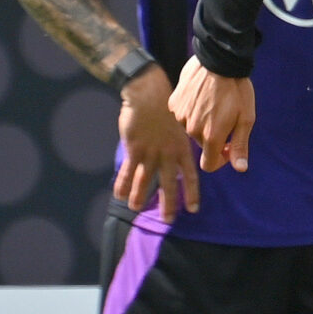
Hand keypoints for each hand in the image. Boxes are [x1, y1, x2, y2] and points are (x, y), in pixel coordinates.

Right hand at [115, 65, 201, 219]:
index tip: (193, 209)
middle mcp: (167, 154)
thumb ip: (182, 143)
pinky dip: (123, 184)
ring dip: (139, 196)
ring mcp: (150, 152)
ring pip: (145, 180)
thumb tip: (185, 156)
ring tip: (135, 208)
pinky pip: (128, 171)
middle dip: (168, 204)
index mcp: (182, 148)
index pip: (190, 176)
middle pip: (169, 184)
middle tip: (168, 219)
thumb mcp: (182, 124)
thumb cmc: (166, 106)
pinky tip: (119, 195)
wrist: (148, 93)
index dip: (192, 193)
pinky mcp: (134, 149)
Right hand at [171, 57, 255, 173]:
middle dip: (214, 136)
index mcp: (211, 136)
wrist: (218, 59)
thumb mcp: (246, 118)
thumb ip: (240, 145)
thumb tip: (240, 168)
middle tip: (226, 116)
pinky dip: (192, 110)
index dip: (221, 160)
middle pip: (202, 144)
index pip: (209, 165)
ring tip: (214, 103)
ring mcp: (181, 116)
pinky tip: (202, 96)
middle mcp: (192, 129)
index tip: (229, 146)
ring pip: (192, 128)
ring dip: (202, 122)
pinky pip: (183, 114)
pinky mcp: (174, 103)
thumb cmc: (237, 88)